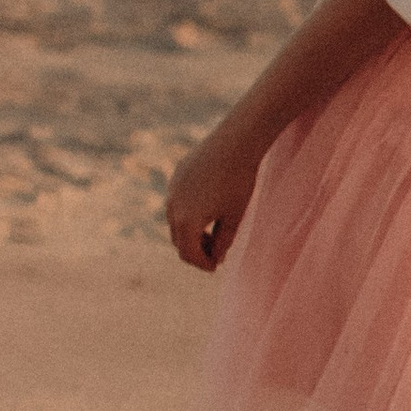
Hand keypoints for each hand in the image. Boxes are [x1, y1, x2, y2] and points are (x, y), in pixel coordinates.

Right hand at [166, 128, 259, 270]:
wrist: (235, 143)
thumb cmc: (239, 182)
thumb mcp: (234, 218)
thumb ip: (223, 242)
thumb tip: (215, 258)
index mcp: (186, 222)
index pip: (188, 255)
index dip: (203, 264)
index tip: (216, 267)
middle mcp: (172, 207)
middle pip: (178, 241)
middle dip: (195, 251)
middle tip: (215, 254)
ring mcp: (171, 190)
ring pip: (175, 222)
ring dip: (190, 233)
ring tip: (211, 233)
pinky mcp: (176, 176)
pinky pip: (177, 202)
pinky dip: (188, 213)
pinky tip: (207, 209)